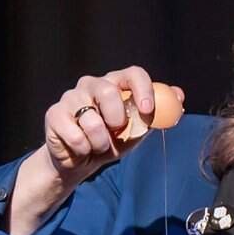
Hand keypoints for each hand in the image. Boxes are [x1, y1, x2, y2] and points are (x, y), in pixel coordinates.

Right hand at [6, 66, 182, 234]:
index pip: (132, 73)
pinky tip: (80, 148)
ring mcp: (70, 97)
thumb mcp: (137, 130)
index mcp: (115, 84)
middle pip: (108, 92)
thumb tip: (178, 96)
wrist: (79, 161)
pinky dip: (83, 149)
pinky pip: (76, 136)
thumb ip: (156, 115)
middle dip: (117, 120)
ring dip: (100, 142)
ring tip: (96, 145)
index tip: (148, 111)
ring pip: (92, 120)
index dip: (142, 89)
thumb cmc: (110, 141)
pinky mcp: (54, 114)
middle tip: (115, 132)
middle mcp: (91, 84)